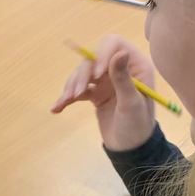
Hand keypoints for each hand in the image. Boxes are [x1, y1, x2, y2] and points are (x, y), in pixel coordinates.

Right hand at [51, 35, 157, 150]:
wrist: (130, 150)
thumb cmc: (137, 126)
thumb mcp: (132, 104)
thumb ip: (124, 79)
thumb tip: (120, 52)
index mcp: (135, 65)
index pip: (114, 45)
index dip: (101, 54)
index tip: (94, 75)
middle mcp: (119, 69)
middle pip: (93, 58)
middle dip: (82, 74)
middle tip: (76, 94)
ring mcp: (106, 81)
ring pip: (82, 73)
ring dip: (72, 85)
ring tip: (65, 101)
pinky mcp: (95, 94)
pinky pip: (77, 90)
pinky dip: (66, 98)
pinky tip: (57, 107)